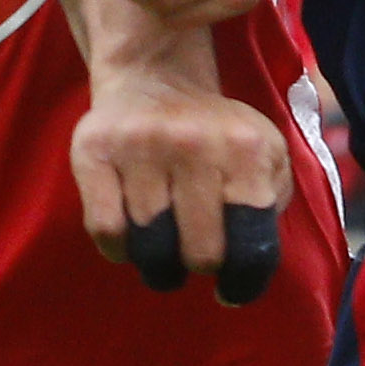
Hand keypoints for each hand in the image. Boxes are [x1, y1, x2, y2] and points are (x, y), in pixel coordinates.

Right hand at [69, 44, 287, 299]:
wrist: (154, 75)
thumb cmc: (216, 131)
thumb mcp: (265, 153)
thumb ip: (271, 201)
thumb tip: (251, 262)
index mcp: (246, 149)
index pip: (251, 245)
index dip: (243, 281)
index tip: (233, 289)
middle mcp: (194, 144)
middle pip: (200, 254)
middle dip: (200, 265)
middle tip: (195, 256)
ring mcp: (140, 146)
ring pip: (150, 246)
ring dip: (158, 260)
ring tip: (163, 246)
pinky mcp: (94, 151)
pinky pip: (106, 230)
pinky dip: (119, 249)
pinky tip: (131, 239)